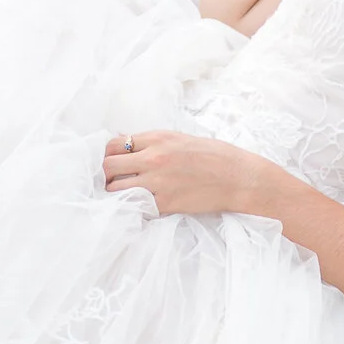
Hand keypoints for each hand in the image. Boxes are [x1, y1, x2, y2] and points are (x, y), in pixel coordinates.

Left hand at [101, 130, 279, 215]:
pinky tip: (138, 205)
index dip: (106, 154)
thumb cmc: (212, 155)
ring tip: (123, 194)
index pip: (113, 144)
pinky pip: (135, 206)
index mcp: (157, 139)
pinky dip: (132, 206)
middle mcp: (154, 158)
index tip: (110, 161)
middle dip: (105, 174)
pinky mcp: (165, 204)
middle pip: (108, 166)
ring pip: (116, 189)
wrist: (237, 177)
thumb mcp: (179, 138)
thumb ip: (151, 142)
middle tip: (112, 180)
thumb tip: (125, 145)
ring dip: (115, 192)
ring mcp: (158, 183)